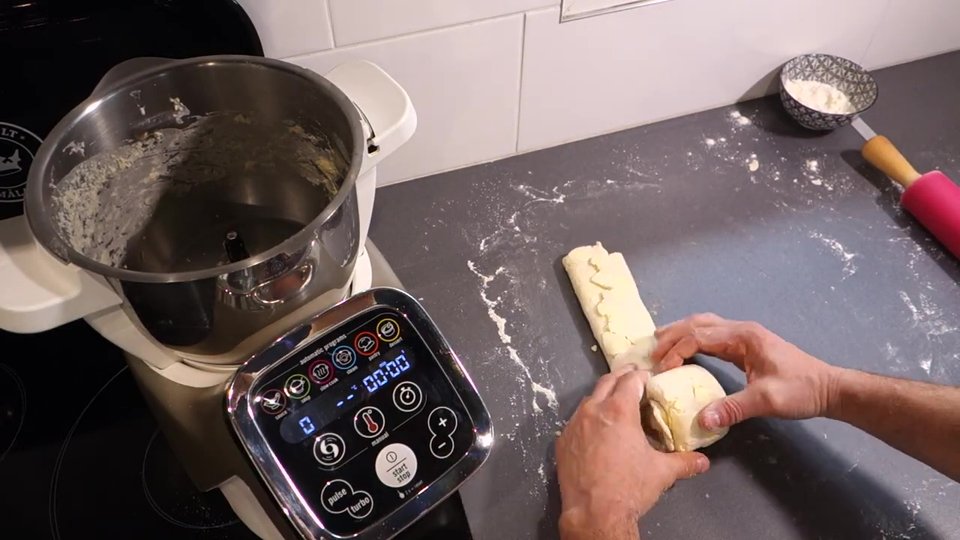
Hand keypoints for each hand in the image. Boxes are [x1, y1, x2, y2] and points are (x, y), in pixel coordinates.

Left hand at [556, 365, 709, 539]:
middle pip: (606, 382)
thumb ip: (684, 462)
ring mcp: (574, 425)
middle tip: (632, 376)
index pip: (631, 381)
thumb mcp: (662, 472)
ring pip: (589, 400)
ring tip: (614, 401)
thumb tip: (703, 461)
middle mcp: (593, 412)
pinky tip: (596, 429)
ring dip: (603, 395)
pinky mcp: (563, 441)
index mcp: (619, 411)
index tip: (649, 377)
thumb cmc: (629, 488)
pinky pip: (576, 421)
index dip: (642, 376)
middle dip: (621, 376)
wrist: (594, 513)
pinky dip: (588, 418)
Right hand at [652, 313, 840, 430]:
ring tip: (659, 342)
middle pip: (697, 324)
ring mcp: (744, 335)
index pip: (699, 337)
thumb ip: (732, 408)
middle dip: (671, 335)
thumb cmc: (800, 391)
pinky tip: (686, 349)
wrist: (828, 388)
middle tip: (650, 351)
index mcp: (743, 337)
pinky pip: (712, 334)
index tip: (661, 370)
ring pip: (704, 325)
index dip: (676, 351)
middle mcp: (741, 330)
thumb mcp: (766, 401)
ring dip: (681, 332)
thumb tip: (702, 420)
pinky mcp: (747, 344)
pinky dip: (694, 338)